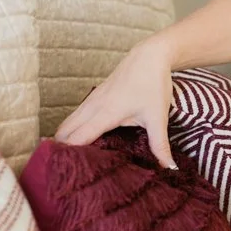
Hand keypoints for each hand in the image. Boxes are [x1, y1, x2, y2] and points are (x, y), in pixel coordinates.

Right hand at [54, 33, 175, 167]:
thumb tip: (170, 169)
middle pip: (63, 132)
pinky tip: (78, 143)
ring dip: (63, 140)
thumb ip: (160, 146)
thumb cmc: (153, 84)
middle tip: (64, 171)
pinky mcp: (93, 98)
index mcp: (106, 113)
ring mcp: (90, 101)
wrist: (150, 56)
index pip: (77, 139)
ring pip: (66, 124)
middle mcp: (92, 107)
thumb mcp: (158, 118)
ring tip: (67, 161)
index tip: (67, 173)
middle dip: (59, 150)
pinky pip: (74, 117)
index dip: (69, 155)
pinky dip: (70, 130)